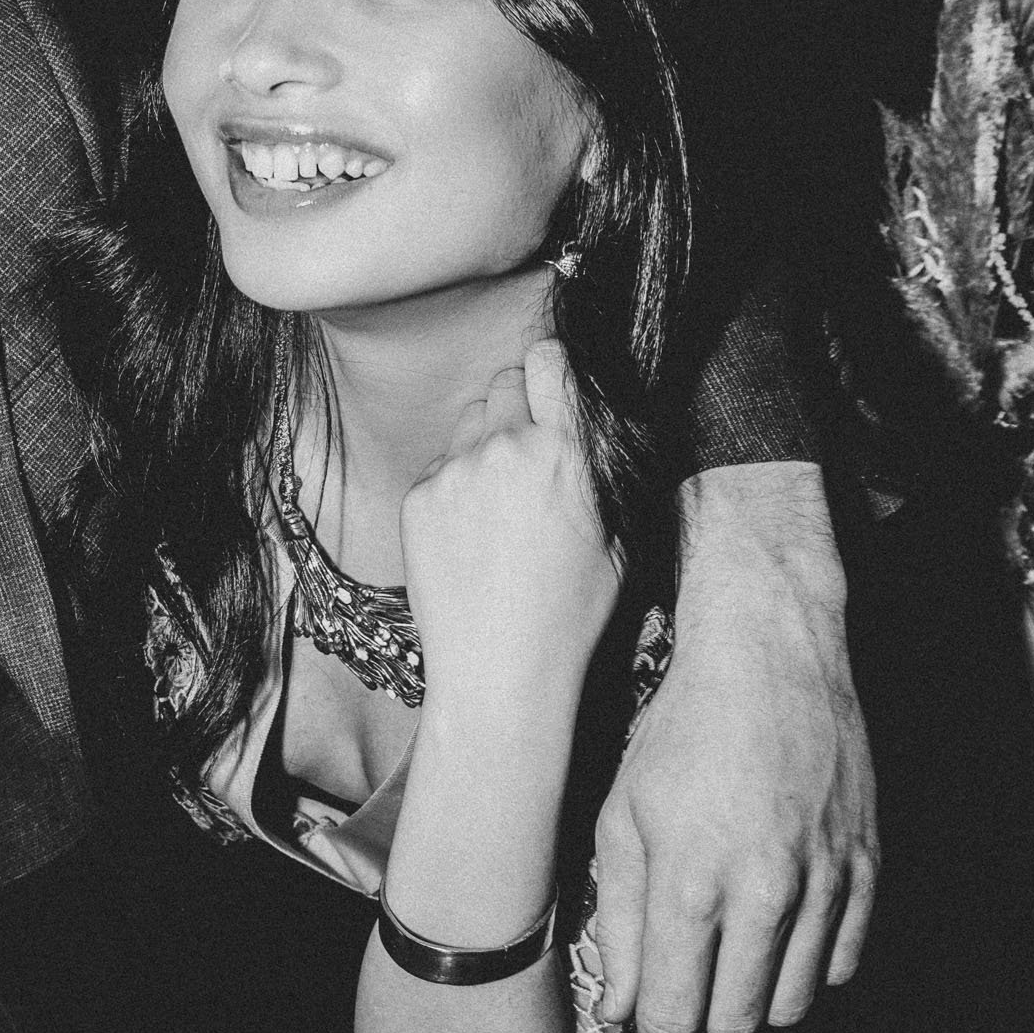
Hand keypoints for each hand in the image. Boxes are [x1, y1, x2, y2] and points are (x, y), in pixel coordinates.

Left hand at [400, 341, 620, 718]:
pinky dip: (452, 484)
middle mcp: (506, 448)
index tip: (550, 387)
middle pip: (503, 381)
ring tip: (498, 500)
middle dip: (517, 406)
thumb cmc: (569, 615)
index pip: (549, 361)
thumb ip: (600, 470)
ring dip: (482, 440)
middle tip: (527, 455)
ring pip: (467, 421)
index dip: (550, 369)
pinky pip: (438, 464)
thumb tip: (586, 431)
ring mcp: (454, 471)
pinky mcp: (417, 496)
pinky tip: (468, 533)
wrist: (498, 671)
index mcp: (566, 453)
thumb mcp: (616, 539)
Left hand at [591, 462, 877, 1032]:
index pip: (674, 1015)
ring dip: (755, 994)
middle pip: (737, 1021)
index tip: (646, 1017)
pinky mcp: (866, 865)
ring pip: (793, 1002)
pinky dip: (807, 965)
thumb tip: (617, 1009)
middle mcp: (765, 889)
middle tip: (685, 984)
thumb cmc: (680, 733)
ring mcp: (825, 879)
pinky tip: (776, 931)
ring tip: (727, 954)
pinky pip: (842, 963)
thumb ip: (619, 923)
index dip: (654, 1031)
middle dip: (703, 1017)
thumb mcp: (621, 820)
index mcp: (691, 880)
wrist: (769, 656)